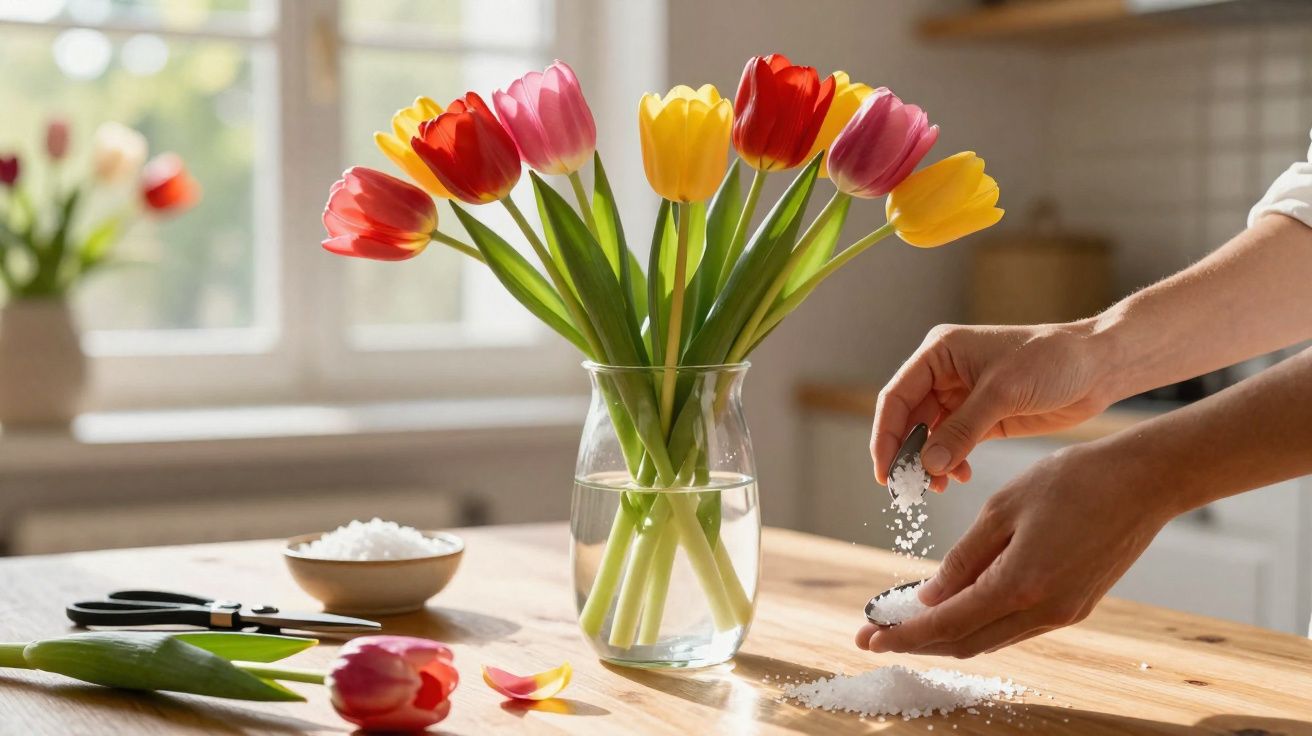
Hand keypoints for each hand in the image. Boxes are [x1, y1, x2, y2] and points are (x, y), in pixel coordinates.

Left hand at [855, 442, 1172, 657]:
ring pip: (991, 638)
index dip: (902, 636)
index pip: (946, 624)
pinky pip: (1016, 626)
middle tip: (876, 636)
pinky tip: (957, 606)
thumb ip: (964, 558)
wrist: (1144, 482)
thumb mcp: (1003, 509)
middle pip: (966, 642)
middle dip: (917, 643)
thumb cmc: (1074, 481)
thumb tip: (930, 597)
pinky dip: (980, 623)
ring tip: (908, 623)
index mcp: (1020, 585)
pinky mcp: (1076, 606)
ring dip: (948, 635)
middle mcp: (1043, 611)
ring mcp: (1064, 613)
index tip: (867, 639)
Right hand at [872, 321, 1112, 491]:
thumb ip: (962, 430)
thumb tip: (928, 465)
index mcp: (940, 352)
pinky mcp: (983, 418)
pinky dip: (951, 464)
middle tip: (908, 489)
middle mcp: (944, 373)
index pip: (897, 396)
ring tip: (937, 487)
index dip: (886, 435)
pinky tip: (958, 477)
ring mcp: (962, 397)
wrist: (1098, 367)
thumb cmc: (1052, 361)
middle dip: (908, 455)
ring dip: (930, 463)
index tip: (885, 471)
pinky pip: (953, 445)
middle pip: (909, 420)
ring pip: (930, 436)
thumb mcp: (1002, 393)